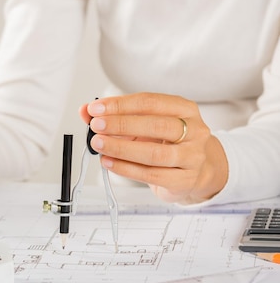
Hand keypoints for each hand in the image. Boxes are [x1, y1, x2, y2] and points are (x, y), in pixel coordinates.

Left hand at [78, 93, 227, 204]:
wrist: (197, 170)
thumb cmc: (167, 142)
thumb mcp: (144, 124)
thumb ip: (115, 116)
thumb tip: (86, 111)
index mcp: (184, 109)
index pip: (150, 102)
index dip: (120, 104)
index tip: (95, 108)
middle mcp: (194, 131)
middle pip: (157, 125)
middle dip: (121, 125)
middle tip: (96, 126)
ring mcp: (192, 157)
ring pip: (155, 153)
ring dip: (122, 148)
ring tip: (99, 144)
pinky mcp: (185, 180)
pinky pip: (152, 175)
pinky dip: (126, 169)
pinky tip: (109, 162)